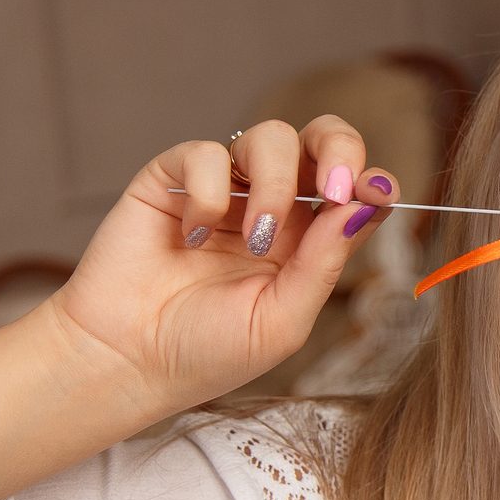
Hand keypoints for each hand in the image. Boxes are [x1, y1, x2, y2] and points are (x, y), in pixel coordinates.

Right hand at [0, 118, 393, 499]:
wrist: (125, 361)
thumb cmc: (206, 352)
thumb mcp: (283, 318)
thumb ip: (326, 261)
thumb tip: (370, 203)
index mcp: (308, 242)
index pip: (355, 189)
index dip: (371, 180)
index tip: (375, 191)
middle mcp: (273, 206)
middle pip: (322, 140)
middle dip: (339, 148)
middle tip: (334, 185)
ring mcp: (224, 189)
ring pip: (271, 137)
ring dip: (275, 183)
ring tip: (254, 238)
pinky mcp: (173, 178)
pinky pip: (205, 152)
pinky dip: (208, 193)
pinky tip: (191, 238)